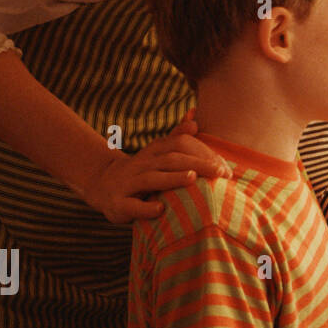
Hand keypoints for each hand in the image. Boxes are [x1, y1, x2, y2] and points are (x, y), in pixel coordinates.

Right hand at [81, 108, 232, 224]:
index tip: (224, 167)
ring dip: (173, 178)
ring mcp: (128, 183)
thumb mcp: (157, 153)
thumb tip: (194, 117)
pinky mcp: (118, 204)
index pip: (179, 144)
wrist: (102, 185)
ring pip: (151, 179)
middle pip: (170, 159)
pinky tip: (161, 210)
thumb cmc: (142, 170)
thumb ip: (176, 137)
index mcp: (153, 152)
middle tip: (220, 173)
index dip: (202, 152)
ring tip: (193, 178)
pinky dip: (145, 208)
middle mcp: (141, 164)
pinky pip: (131, 205)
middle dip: (197, 164)